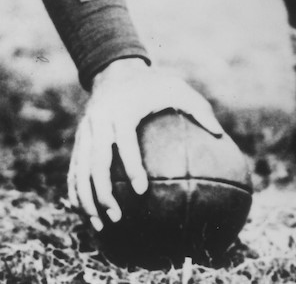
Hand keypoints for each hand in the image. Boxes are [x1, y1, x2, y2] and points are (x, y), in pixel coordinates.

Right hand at [67, 58, 223, 231]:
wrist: (115, 70)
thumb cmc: (152, 84)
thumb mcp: (176, 88)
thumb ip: (197, 108)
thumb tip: (220, 133)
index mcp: (122, 109)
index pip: (124, 140)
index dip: (131, 165)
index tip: (142, 190)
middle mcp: (100, 120)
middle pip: (96, 159)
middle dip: (103, 191)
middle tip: (118, 216)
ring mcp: (87, 130)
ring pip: (81, 168)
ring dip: (87, 198)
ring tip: (100, 225)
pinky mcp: (81, 138)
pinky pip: (75, 167)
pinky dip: (76, 190)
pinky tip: (84, 213)